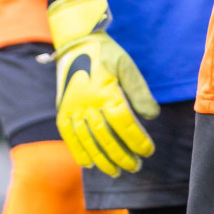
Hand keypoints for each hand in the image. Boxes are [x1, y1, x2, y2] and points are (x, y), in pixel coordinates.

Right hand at [47, 0, 159, 175]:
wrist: (76, 42)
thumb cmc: (107, 54)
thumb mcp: (127, 67)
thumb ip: (139, 92)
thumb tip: (151, 116)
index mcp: (105, 90)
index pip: (123, 122)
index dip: (136, 140)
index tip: (148, 151)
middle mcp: (86, 101)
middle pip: (106, 136)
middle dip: (122, 155)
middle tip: (136, 166)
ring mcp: (71, 107)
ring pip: (87, 140)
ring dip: (102, 159)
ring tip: (116, 172)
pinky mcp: (62, 109)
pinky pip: (68, 135)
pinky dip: (78, 151)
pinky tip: (89, 164)